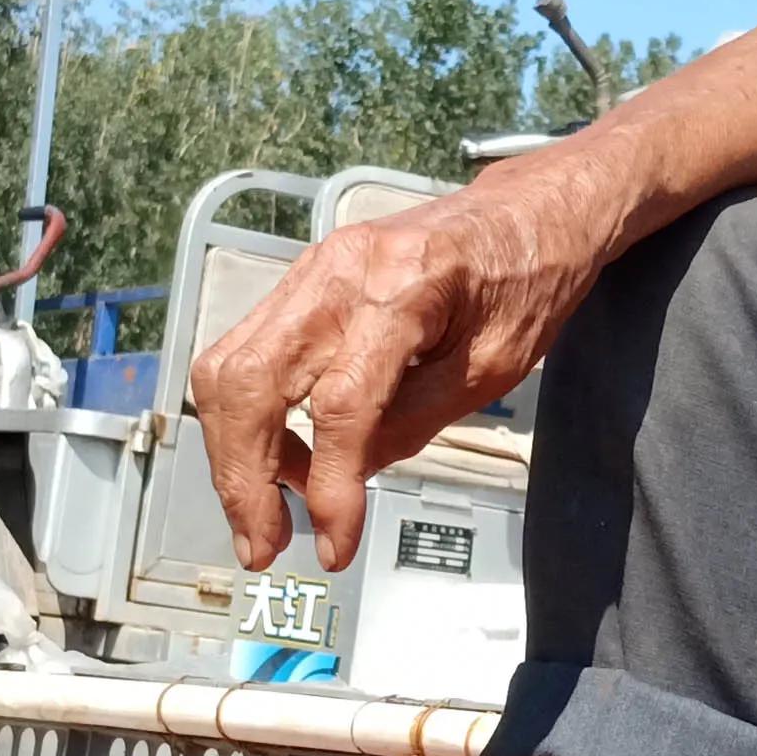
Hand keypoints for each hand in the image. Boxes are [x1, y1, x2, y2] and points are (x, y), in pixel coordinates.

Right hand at [192, 174, 613, 569]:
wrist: (528, 209)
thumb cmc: (528, 280)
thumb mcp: (492, 367)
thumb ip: (413, 421)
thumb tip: (343, 476)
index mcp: (403, 288)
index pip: (341, 403)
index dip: (328, 486)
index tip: (334, 545)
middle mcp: (338, 270)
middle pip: (252, 383)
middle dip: (244, 478)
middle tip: (263, 546)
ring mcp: (309, 269)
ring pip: (229, 368)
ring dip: (232, 454)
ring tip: (265, 514)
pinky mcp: (301, 281)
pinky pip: (245, 353)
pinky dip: (247, 417)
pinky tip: (280, 461)